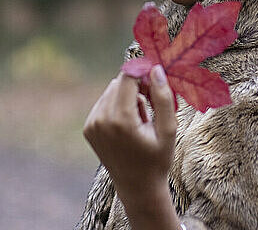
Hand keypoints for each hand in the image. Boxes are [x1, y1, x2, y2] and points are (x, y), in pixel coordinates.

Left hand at [83, 65, 176, 203]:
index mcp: (121, 120)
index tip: (155, 81)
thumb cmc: (158, 158)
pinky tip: (127, 124)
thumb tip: (155, 69)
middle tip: (151, 104)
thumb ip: (163, 97)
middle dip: (137, 86)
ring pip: (112, 89)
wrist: (137, 187)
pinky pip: (104, 101)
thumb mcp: (168, 129)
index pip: (128, 76)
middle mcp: (101, 120)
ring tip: (140, 118)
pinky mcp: (88, 127)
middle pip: (120, 82)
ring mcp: (92, 124)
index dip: (143, 72)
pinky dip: (117, 105)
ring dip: (127, 95)